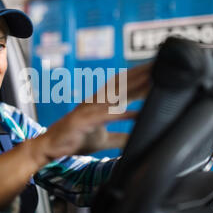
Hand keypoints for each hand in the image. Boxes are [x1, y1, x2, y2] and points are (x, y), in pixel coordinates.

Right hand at [38, 62, 152, 161]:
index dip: (141, 78)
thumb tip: (138, 140)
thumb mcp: (103, 140)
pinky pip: (105, 116)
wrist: (50, 146)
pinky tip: (136, 112)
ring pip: (115, 95)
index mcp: (101, 103)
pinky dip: (121, 113)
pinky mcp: (83, 121)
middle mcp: (96, 101)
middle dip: (142, 74)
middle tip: (162, 65)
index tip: (159, 70)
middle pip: (122, 84)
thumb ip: (120, 138)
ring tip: (152, 80)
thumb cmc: (75, 139)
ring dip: (134, 87)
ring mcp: (89, 109)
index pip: (124, 87)